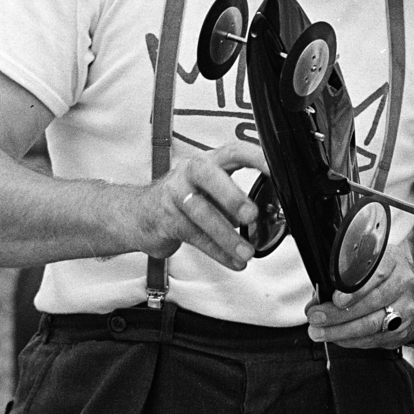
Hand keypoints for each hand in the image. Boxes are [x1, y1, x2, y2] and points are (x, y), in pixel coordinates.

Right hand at [131, 142, 267, 269]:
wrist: (140, 214)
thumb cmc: (184, 199)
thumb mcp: (211, 191)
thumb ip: (236, 199)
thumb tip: (266, 216)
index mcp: (208, 161)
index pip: (233, 151)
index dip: (254, 157)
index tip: (274, 170)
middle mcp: (189, 173)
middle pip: (208, 176)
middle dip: (231, 196)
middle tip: (251, 215)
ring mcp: (174, 194)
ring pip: (201, 213)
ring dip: (227, 237)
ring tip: (247, 252)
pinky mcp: (166, 219)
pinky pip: (194, 236)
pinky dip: (217, 252)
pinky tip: (233, 261)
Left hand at [306, 243, 413, 349]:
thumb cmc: (389, 277)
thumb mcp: (373, 264)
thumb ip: (347, 276)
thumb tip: (317, 298)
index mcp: (395, 261)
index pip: (377, 274)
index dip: (356, 290)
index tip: (336, 299)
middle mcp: (405, 284)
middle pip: (372, 303)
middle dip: (339, 314)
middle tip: (316, 317)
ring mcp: (406, 309)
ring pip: (372, 325)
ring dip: (341, 331)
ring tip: (319, 332)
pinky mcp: (402, 331)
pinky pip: (374, 339)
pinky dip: (351, 340)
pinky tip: (337, 338)